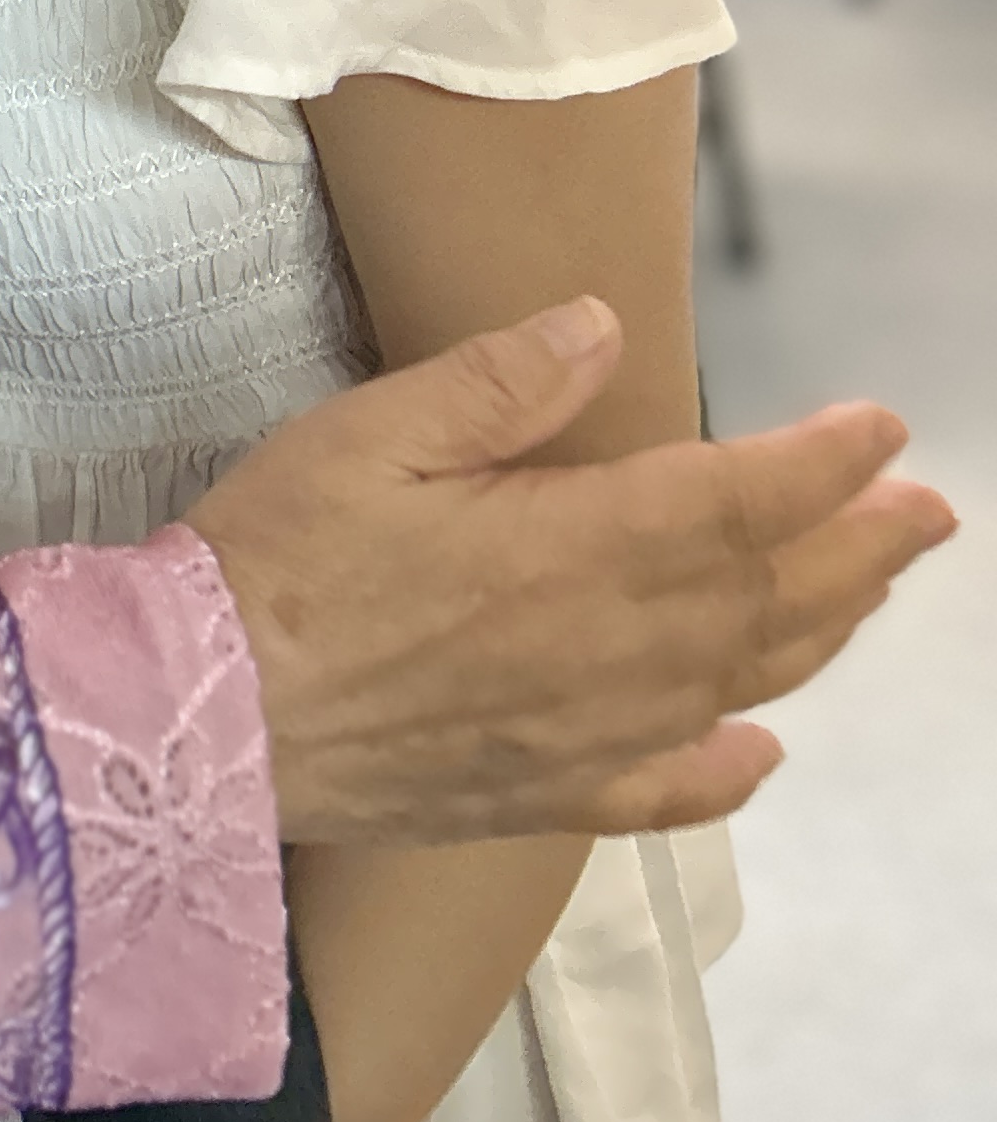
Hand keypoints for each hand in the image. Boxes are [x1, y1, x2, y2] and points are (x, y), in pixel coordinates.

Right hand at [191, 298, 952, 842]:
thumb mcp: (372, 432)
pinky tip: (760, 749)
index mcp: (570, 550)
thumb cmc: (276, 558)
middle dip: (856, 548)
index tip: (883, 429)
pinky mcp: (536, 793)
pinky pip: (659, 791)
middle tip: (927, 512)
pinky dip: (723, 772)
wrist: (198, 719)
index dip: (821, 465)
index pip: (733, 501)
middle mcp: (603, 654)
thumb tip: (605, 327)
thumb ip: (499, 383)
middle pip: (762, 598)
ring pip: (735, 684)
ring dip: (820, 634)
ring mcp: (579, 735)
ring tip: (872, 592)